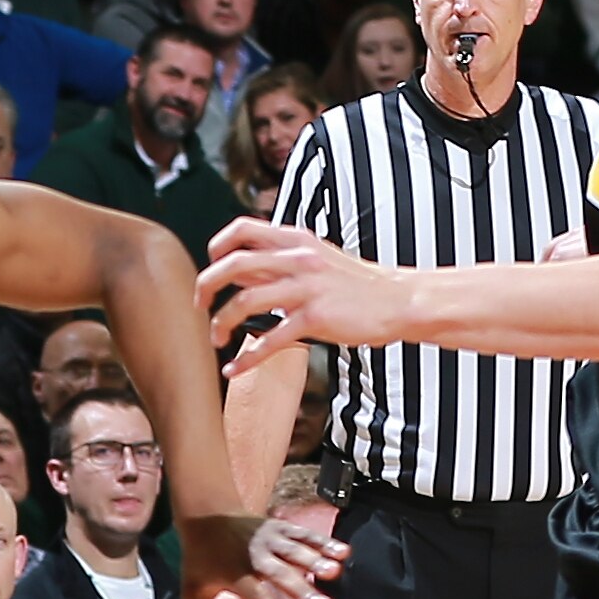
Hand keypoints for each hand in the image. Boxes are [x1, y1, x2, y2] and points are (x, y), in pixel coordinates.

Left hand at [179, 508, 344, 598]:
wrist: (206, 514)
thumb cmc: (202, 560)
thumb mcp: (192, 593)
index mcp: (235, 575)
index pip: (256, 597)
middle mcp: (255, 556)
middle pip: (281, 575)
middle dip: (302, 590)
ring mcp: (269, 539)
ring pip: (295, 551)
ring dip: (316, 562)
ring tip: (335, 573)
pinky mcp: (281, 528)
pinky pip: (304, 535)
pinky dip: (323, 542)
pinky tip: (343, 553)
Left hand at [205, 217, 411, 362]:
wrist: (398, 300)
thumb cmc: (357, 284)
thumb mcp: (317, 259)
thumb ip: (280, 261)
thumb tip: (242, 269)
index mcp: (296, 240)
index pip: (243, 230)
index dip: (217, 247)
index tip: (210, 266)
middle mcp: (298, 259)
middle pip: (234, 264)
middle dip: (207, 285)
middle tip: (200, 305)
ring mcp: (306, 288)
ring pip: (245, 301)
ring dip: (222, 323)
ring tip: (217, 338)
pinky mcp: (315, 318)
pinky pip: (270, 338)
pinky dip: (246, 357)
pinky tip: (235, 368)